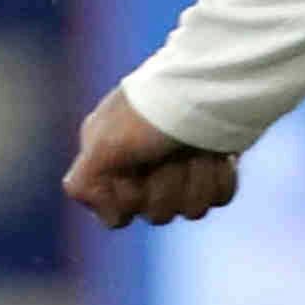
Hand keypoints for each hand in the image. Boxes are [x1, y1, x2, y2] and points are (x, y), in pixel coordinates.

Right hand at [62, 88, 238, 229]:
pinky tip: (218, 154)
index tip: (133, 171)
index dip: (130, 200)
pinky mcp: (214, 167)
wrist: (209, 86)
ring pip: (192, 210)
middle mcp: (143, 168)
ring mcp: (182, 169)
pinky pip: (218, 197)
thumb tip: (113, 219)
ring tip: (198, 150)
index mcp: (110, 162)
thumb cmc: (151, 114)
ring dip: (197, 180)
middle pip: (158, 215)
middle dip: (167, 186)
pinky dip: (220, 176)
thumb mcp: (102, 145)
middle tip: (170, 153)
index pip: (118, 217)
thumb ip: (84, 183)